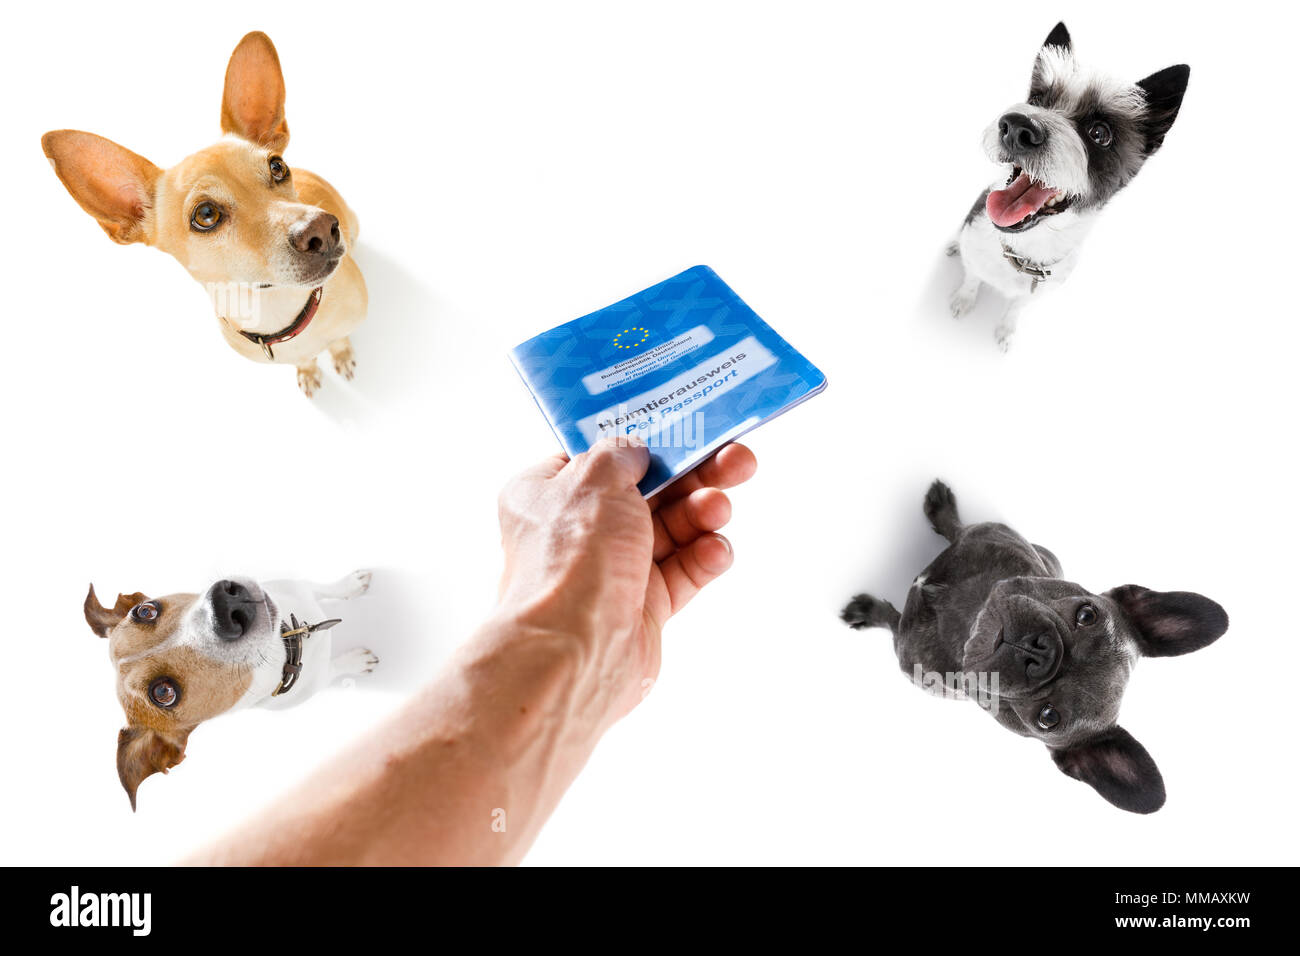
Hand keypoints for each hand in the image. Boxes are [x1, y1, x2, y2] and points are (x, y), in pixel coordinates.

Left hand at [496, 438, 756, 724]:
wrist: (576, 649)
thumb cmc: (573, 556)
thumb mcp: (595, 478)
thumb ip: (622, 453)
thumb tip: (635, 449)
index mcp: (547, 494)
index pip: (598, 457)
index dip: (642, 441)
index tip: (685, 426)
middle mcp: (577, 531)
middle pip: (648, 491)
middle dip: (695, 474)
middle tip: (738, 459)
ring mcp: (612, 570)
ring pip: (671, 529)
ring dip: (701, 513)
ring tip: (718, 509)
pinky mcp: (643, 606)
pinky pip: (683, 571)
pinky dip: (703, 557)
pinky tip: (715, 551)